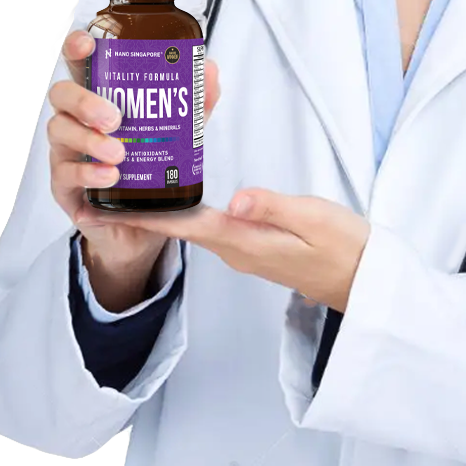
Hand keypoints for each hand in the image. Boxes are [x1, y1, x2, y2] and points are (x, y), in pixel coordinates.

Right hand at [47, 29, 222, 300]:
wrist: (144, 226)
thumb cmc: (152, 169)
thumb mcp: (181, 133)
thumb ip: (195, 102)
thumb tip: (209, 68)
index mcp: (99, 98)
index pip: (79, 65)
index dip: (77, 48)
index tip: (87, 44)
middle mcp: (77, 120)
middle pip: (62, 95)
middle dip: (85, 102)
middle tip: (116, 119)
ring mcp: (66, 152)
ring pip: (59, 132)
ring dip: (88, 141)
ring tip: (120, 154)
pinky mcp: (65, 186)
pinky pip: (64, 174)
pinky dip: (87, 173)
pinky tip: (109, 177)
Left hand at [111, 188, 370, 312]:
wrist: (364, 282)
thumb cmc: (344, 247)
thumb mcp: (314, 218)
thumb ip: (273, 206)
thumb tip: (235, 200)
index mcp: (245, 241)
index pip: (182, 225)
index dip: (141, 216)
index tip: (101, 208)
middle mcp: (237, 250)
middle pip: (179, 226)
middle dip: (141, 208)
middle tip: (105, 185)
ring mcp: (245, 252)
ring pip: (193, 227)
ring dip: (162, 210)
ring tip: (134, 183)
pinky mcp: (255, 248)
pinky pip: (211, 229)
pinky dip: (188, 213)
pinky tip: (182, 195)